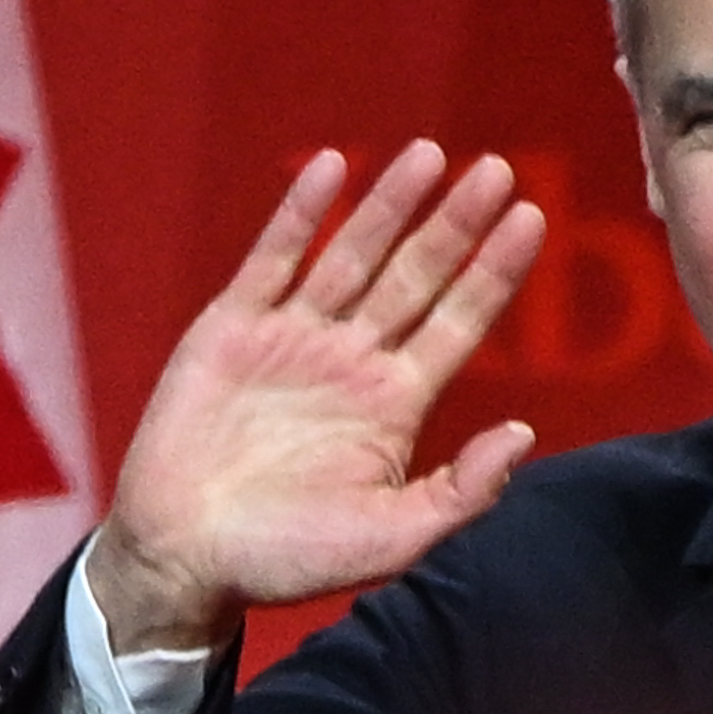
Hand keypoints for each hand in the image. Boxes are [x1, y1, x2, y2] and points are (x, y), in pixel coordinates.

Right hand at [84, 143, 546, 651]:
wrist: (182, 558)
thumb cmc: (286, 559)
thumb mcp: (389, 538)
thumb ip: (460, 491)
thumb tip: (525, 433)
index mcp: (394, 403)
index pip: (459, 322)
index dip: (494, 272)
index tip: (531, 219)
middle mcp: (352, 359)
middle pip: (416, 276)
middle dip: (455, 224)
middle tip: (497, 170)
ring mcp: (293, 337)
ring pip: (354, 254)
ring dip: (390, 204)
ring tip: (430, 154)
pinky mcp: (232, 328)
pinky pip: (273, 259)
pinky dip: (301, 213)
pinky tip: (332, 167)